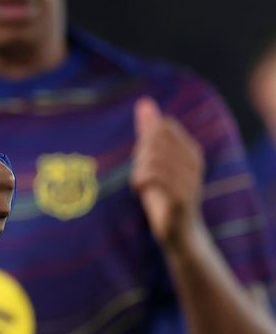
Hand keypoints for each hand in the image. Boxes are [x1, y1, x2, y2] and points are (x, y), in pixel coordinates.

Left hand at [131, 96, 204, 250]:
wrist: (177, 231)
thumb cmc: (163, 191)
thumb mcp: (154, 158)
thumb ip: (149, 130)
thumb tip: (145, 101)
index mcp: (191, 149)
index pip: (161, 126)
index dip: (145, 138)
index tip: (143, 157)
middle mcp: (195, 162)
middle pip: (154, 140)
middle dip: (139, 154)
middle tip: (140, 173)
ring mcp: (190, 180)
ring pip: (152, 158)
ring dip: (138, 170)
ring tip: (139, 183)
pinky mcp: (181, 197)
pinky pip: (153, 177)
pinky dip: (138, 181)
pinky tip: (138, 191)